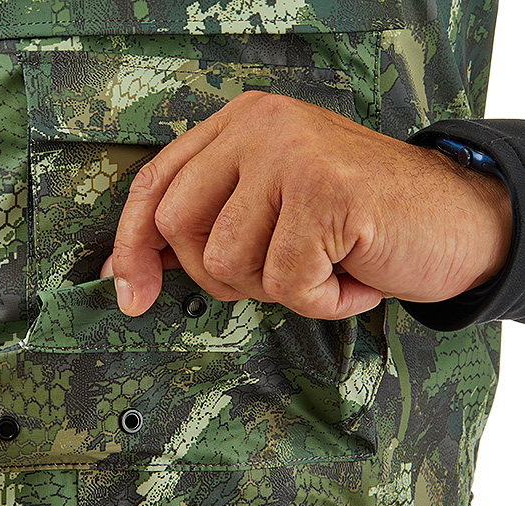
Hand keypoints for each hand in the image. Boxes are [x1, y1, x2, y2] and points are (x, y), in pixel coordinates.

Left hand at [102, 91, 512, 319]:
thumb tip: (132, 270)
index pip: (154, 186)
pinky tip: (352, 275)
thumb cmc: (359, 221)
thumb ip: (210, 221)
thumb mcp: (272, 207)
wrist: (458, 219)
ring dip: (279, 288)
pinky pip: (286, 283)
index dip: (131, 246)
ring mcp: (292, 154)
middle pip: (179, 228)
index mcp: (238, 124)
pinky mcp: (326, 192)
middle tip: (276, 271)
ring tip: (324, 264)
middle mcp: (260, 127)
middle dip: (220, 275)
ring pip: (228, 263)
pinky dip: (321, 300)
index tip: (129, 294)